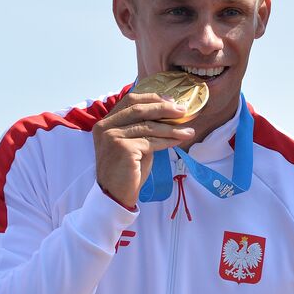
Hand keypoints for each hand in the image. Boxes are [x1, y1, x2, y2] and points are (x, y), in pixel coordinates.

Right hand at [91, 91, 194, 207]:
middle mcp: (105, 127)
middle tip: (182, 111)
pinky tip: (178, 141)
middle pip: (140, 109)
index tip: (170, 101)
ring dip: (172, 128)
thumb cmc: (126, 169)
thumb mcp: (133, 143)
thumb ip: (143, 127)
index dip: (152, 98)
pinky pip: (151, 141)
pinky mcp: (123, 148)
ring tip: (188, 131)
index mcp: (105, 122)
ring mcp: (113, 136)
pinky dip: (168, 140)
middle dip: (164, 109)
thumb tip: (168, 114)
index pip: (130, 101)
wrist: (116, 194)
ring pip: (148, 126)